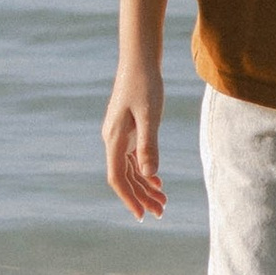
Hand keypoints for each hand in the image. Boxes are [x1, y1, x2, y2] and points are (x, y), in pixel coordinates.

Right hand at [103, 68, 165, 217]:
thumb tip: (148, 175)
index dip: (130, 198)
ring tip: (163, 202)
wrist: (139, 59)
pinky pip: (133, 158)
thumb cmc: (145, 84)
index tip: (142, 215)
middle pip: (125, 177)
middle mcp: (112, 139)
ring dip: (145, 186)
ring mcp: (119, 135)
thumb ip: (148, 144)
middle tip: (161, 213)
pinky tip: (157, 180)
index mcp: (114, 138)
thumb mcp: (149, 115)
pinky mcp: (127, 129)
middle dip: (141, 197)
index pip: (118, 178)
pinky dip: (145, 171)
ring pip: (130, 169)